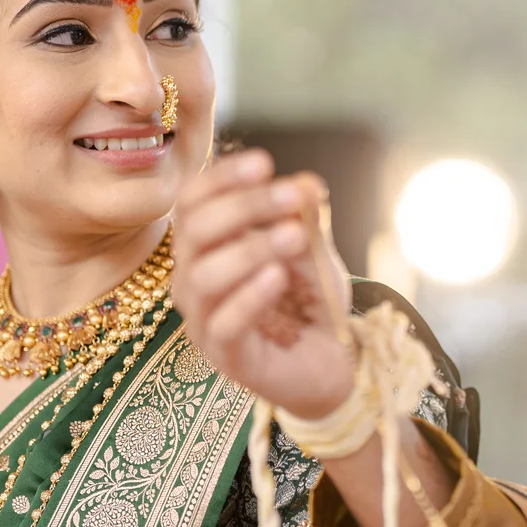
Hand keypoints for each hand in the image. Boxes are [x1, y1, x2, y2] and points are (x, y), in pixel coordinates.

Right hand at [171, 148, 355, 419]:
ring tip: (294, 236)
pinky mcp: (225, 358)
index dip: (222, 178)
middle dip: (243, 207)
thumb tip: (307, 183)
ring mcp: (203, 321)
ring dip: (250, 249)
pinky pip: (223, 324)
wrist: (333, 362)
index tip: (264, 163)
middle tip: (289, 197)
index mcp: (206, 245)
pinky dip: (250, 296)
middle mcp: (193, 279)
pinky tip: (278, 276)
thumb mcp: (313, 250)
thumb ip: (305, 219)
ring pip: (204, 277)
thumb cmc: (311, 300)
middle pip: (195, 230)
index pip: (193, 201)